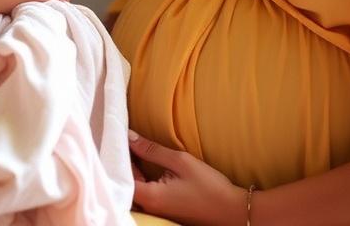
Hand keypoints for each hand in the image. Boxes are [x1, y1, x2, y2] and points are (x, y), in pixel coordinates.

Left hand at [129, 130, 245, 225]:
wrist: (231, 210)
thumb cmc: (209, 186)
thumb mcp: (180, 161)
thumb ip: (152, 150)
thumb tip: (130, 137)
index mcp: (150, 197)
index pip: (121, 176)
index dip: (117, 157)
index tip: (118, 138)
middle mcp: (149, 208)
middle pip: (125, 184)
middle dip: (124, 162)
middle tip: (125, 140)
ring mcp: (156, 212)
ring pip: (134, 189)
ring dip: (133, 170)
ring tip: (134, 148)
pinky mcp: (163, 211)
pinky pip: (145, 194)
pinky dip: (142, 179)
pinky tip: (145, 165)